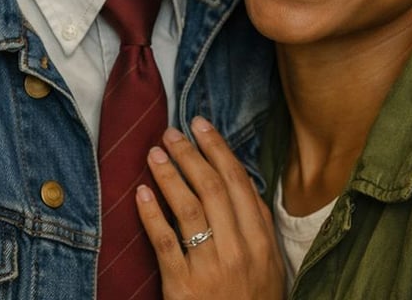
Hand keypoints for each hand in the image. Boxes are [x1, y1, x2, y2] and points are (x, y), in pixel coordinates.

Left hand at [136, 116, 285, 299]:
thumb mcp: (269, 264)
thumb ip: (257, 226)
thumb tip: (241, 183)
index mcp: (261, 240)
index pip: (238, 183)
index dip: (218, 150)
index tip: (202, 126)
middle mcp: (240, 249)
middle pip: (212, 189)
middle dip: (191, 155)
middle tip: (172, 133)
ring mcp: (212, 267)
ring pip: (189, 209)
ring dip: (170, 176)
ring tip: (155, 154)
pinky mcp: (184, 287)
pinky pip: (166, 243)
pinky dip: (152, 215)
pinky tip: (142, 194)